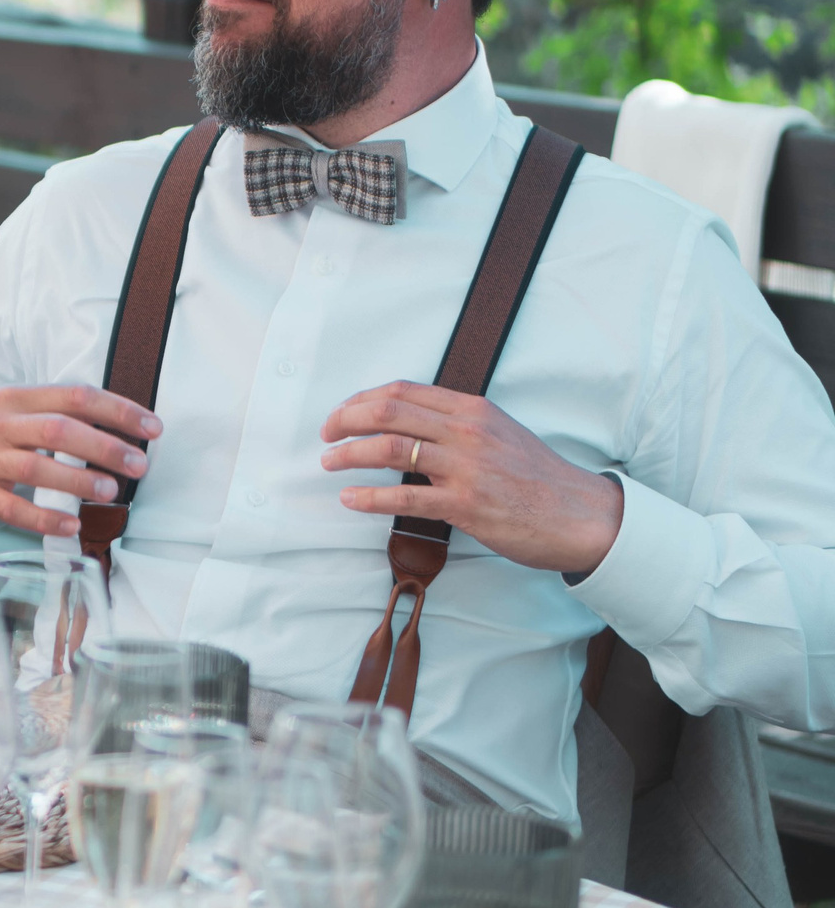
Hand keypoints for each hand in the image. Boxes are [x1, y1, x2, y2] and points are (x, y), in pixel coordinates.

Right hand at [0, 386, 159, 534]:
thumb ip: (45, 413)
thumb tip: (108, 426)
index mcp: (12, 398)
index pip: (74, 396)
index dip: (118, 410)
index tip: (152, 427)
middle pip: (60, 430)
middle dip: (107, 446)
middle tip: (140, 464)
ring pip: (37, 467)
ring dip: (79, 480)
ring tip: (111, 492)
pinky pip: (13, 508)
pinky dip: (45, 518)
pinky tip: (72, 524)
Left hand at [318, 381, 622, 574]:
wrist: (582, 515)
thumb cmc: (537, 479)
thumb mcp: (498, 434)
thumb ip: (455, 425)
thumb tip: (407, 424)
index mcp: (472, 410)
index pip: (402, 392)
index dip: (360, 399)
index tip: (340, 413)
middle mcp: (467, 431)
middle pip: (387, 411)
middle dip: (344, 420)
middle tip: (325, 435)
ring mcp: (467, 467)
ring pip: (390, 448)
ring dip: (349, 454)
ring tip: (328, 463)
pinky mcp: (466, 504)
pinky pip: (405, 497)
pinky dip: (369, 497)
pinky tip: (350, 498)